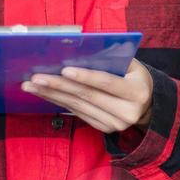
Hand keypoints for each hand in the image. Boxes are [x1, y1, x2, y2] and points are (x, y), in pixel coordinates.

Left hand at [21, 59, 153, 134]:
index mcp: (136, 92)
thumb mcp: (132, 64)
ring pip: (78, 107)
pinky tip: (45, 94)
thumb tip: (81, 49)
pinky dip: (59, 103)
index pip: (106, 83)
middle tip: (35, 77)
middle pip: (87, 96)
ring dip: (52, 95)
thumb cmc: (135, 77)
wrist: (148, 104)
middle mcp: (127, 112)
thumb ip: (111, 57)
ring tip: (32, 85)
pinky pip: (77, 114)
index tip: (64, 69)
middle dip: (58, 85)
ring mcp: (115, 124)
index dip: (85, 76)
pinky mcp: (104, 129)